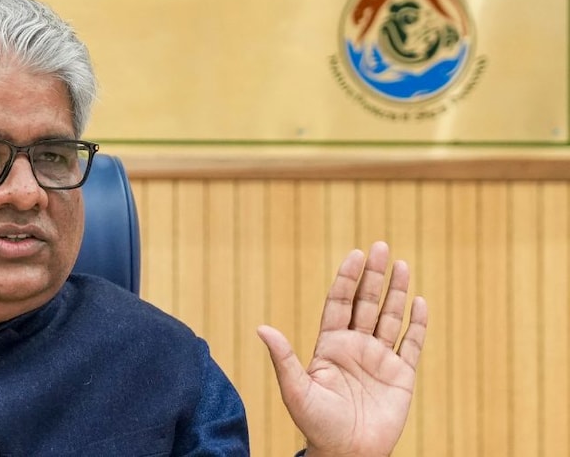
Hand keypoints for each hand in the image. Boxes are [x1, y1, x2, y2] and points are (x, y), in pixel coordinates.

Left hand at [257, 242, 427, 456]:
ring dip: (397, 292)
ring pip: (391, 318)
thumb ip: (284, 357)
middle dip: (374, 276)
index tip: (355, 255)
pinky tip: (420, 302)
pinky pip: (411, 344)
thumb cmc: (316, 424)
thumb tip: (262, 328)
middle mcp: (355, 347)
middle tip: (381, 246)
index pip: (339, 303)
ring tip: (403, 265)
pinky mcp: (401, 376)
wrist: (346, 453)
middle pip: (367, 303)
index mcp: (329, 346)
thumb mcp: (295, 389)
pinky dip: (417, 324)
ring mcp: (379, 359)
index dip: (347, 279)